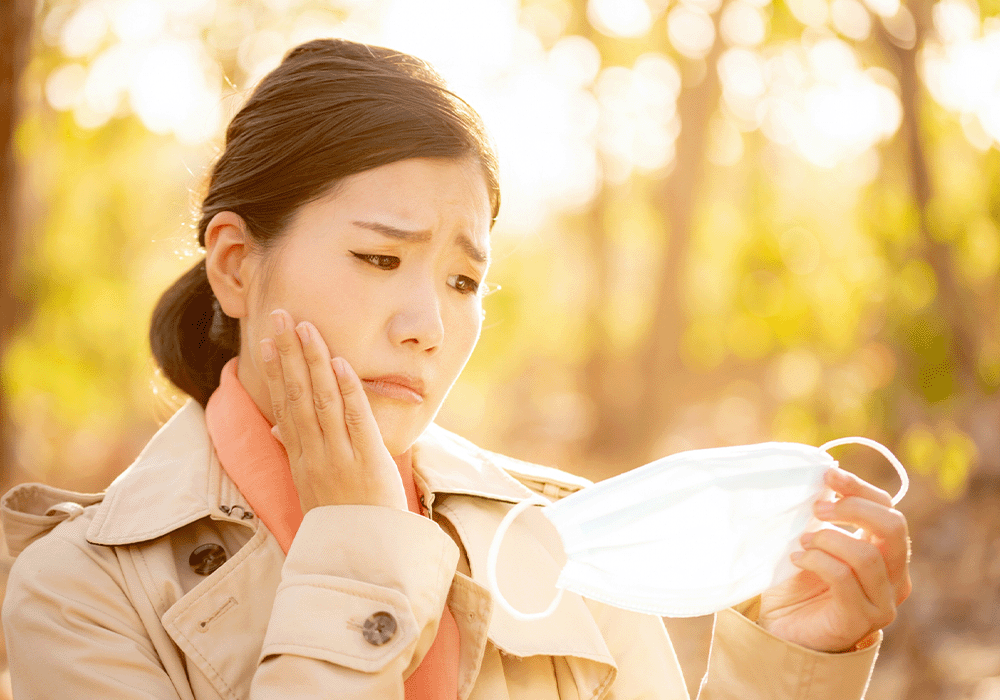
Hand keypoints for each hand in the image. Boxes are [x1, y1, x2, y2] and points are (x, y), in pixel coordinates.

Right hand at [260, 308, 407, 513]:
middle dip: (287, 353)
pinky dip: (348, 390)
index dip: (273, 372)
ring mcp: (338, 456)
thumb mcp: (312, 487)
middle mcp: (314, 453)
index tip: (263, 341)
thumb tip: (279, 426)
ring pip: (322, 400)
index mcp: (301, 458)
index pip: (283, 406)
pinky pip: (355, 419)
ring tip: (306, 327)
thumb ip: (297, 452)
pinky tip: (340, 363)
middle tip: (279, 316)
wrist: (364, 557)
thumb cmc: (342, 519)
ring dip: (313, 361)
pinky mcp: (366, 460)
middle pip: (297, 395)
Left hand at [757, 467, 911, 652]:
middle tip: (816, 508)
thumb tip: (824, 479)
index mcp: (888, 554)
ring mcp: (882, 602)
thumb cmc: (800, 582)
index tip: (827, 476)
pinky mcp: (861, 620)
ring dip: (828, 539)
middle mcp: (895, 578)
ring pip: (866, 554)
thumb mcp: (815, 540)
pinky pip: (843, 578)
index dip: (859, 488)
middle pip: (892, 527)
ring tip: (803, 542)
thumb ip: (826, 516)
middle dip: (852, 508)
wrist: (783, 628)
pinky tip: (797, 560)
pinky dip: (816, 561)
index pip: (889, 510)